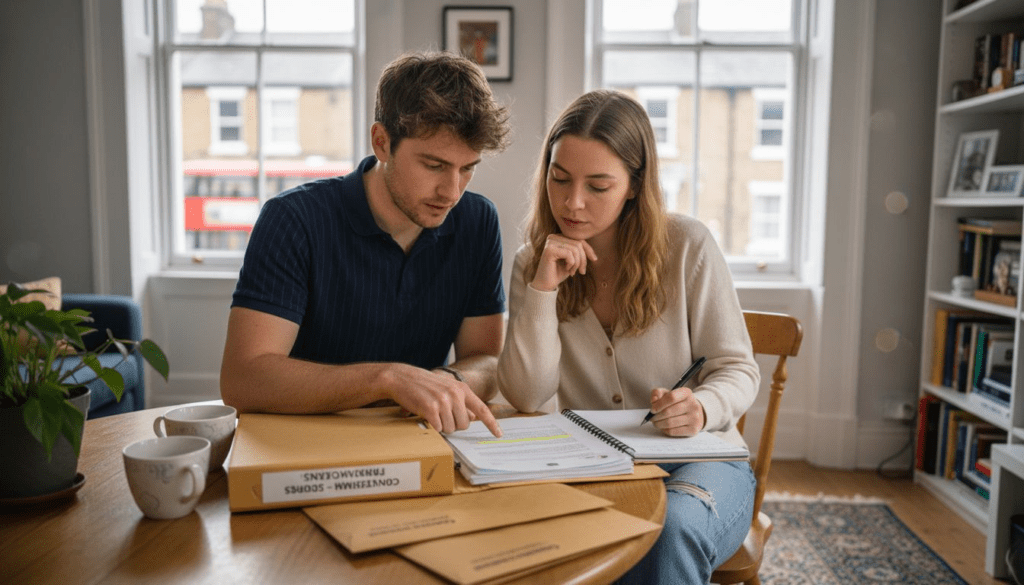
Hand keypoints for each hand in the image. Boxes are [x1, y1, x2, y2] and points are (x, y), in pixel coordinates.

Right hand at [385, 364, 502, 436]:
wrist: (401, 377)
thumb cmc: (424, 385)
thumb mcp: (447, 389)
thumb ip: (462, 402)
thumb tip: (474, 417)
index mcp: (462, 389)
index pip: (482, 409)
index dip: (491, 423)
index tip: (499, 434)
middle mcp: (455, 394)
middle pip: (464, 425)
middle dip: (453, 425)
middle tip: (440, 416)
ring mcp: (443, 401)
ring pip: (450, 429)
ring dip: (441, 427)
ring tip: (431, 414)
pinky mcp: (430, 408)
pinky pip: (437, 428)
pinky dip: (431, 427)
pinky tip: (425, 416)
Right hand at [531, 234, 597, 291]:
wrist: (546, 284)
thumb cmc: (559, 272)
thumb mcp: (573, 261)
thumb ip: (580, 252)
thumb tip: (593, 254)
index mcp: (559, 237)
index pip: (579, 239)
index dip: (588, 249)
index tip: (594, 259)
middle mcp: (553, 237)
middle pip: (578, 243)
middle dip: (583, 259)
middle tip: (582, 272)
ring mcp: (550, 242)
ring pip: (575, 249)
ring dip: (577, 263)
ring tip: (572, 272)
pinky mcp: (549, 250)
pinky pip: (569, 254)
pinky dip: (571, 264)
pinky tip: (566, 270)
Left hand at [648, 386, 705, 436]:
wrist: (696, 413)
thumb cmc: (678, 403)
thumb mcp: (668, 393)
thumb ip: (658, 393)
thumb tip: (653, 400)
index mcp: (686, 393)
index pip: (671, 397)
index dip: (659, 404)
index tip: (652, 410)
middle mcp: (693, 405)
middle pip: (669, 411)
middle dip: (656, 416)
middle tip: (651, 418)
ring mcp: (694, 418)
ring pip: (670, 423)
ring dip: (658, 424)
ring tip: (656, 422)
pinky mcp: (693, 429)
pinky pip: (673, 431)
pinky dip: (664, 430)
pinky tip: (663, 427)